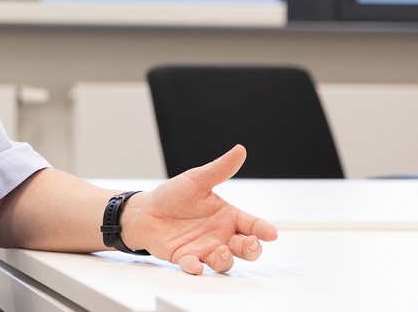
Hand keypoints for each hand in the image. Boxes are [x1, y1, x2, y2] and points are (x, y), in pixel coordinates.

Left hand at [121, 145, 278, 274]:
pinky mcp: (185, 257)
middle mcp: (220, 235)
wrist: (146, 210)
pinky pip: (193, 265)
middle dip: (251, 249)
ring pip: (223, 262)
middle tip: (249, 244)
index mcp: (227, 216)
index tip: (271, 234)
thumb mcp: (197, 179)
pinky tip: (196, 265)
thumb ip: (219, 169)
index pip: (252, 225)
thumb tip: (239, 150)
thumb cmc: (174, 196)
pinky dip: (195, 267)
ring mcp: (204, 248)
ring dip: (225, 259)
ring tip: (221, 251)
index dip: (263, 230)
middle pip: (245, 249)